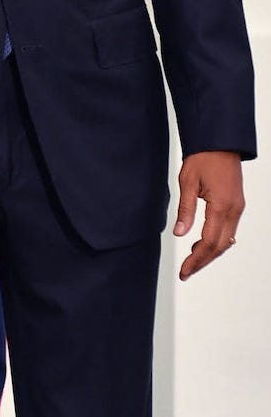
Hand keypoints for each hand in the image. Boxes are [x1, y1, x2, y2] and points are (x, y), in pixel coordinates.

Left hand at [175, 150, 244, 279]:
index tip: (184, 270)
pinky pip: (229, 230)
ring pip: (226, 240)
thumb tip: (179, 234)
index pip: (209, 242)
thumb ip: (185, 210)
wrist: (219, 143)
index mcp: (222, 206)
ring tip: (192, 262)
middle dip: (202, 261)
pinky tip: (203, 245)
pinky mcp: (237, 205)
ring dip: (210, 253)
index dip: (196, 259)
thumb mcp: (187, 182)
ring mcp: (238, 208)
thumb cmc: (202, 159)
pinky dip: (217, 242)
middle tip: (186, 273)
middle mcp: (234, 211)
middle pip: (220, 246)